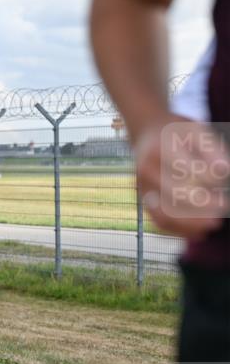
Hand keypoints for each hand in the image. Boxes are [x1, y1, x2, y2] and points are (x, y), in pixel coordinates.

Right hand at [135, 114, 228, 239]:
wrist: (146, 133)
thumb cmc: (176, 133)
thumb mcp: (195, 131)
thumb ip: (212, 149)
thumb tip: (224, 170)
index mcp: (160, 149)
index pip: (187, 170)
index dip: (210, 178)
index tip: (224, 175)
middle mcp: (146, 170)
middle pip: (175, 194)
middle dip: (203, 204)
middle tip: (225, 205)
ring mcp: (142, 187)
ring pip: (164, 213)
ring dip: (191, 223)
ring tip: (214, 224)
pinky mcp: (143, 199)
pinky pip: (159, 221)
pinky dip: (179, 230)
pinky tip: (199, 233)